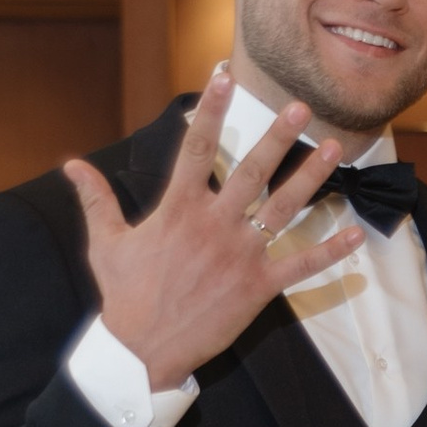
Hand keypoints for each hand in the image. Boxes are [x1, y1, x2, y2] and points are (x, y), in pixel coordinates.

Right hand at [63, 67, 363, 390]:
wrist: (142, 350)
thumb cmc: (124, 296)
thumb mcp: (106, 242)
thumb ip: (96, 200)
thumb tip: (71, 165)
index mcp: (178, 209)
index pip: (196, 147)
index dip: (210, 109)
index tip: (224, 76)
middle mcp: (214, 225)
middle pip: (252, 171)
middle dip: (279, 137)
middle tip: (302, 108)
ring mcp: (240, 256)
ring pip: (283, 209)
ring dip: (312, 180)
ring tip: (334, 151)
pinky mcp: (258, 288)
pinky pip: (300, 267)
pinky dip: (330, 253)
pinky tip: (355, 237)